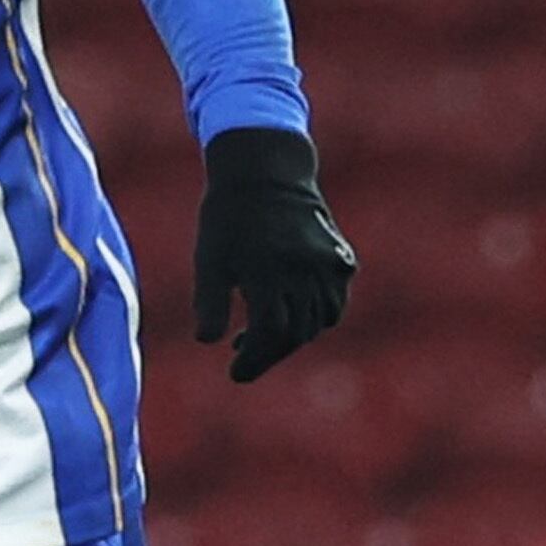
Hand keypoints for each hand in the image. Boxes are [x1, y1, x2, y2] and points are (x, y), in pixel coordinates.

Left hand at [194, 128, 356, 381]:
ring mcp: (327, 264)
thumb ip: (210, 301)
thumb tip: (205, 342)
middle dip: (269, 352)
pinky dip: (317, 317)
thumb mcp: (209, 257)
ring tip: (262, 338)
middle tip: (243, 358)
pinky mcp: (340, 257)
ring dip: (294, 337)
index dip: (253, 359)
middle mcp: (304, 270)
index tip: (234, 374)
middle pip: (296, 332)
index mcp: (268, 271)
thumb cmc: (227, 217)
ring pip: (319, 321)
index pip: (268, 333)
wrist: (263, 170)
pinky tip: (291, 317)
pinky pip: (335, 300)